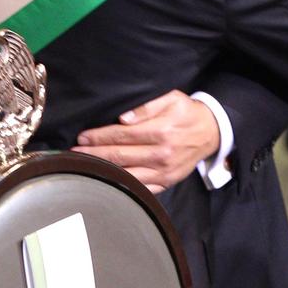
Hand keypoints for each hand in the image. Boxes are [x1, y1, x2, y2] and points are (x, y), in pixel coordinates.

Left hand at [72, 90, 219, 191]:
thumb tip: (123, 118)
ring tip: (85, 167)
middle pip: (120, 156)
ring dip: (104, 171)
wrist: (212, 132)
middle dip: (94, 154)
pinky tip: (108, 182)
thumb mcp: (171, 99)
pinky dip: (124, 186)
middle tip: (75, 153)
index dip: (100, 136)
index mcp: (160, 132)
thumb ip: (147, 107)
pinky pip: (142, 188)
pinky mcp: (168, 182)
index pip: (122, 135)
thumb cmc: (188, 113)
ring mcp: (164, 172)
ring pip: (128, 175)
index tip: (83, 136)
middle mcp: (161, 154)